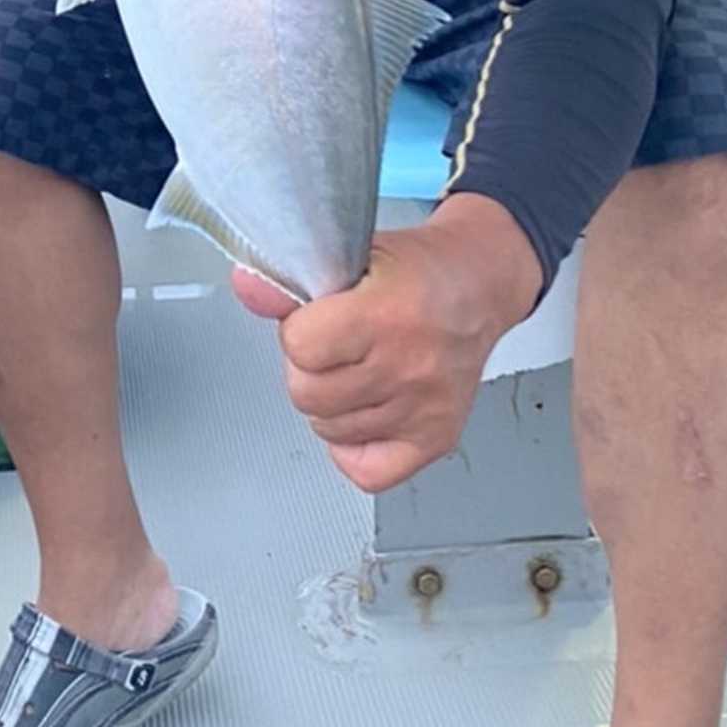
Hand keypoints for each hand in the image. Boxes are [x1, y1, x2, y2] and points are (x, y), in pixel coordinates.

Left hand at [230, 196, 543, 492]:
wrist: (478, 286)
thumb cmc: (420, 272)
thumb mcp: (354, 255)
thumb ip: (294, 280)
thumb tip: (248, 288)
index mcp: (388, 313)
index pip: (301, 347)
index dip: (301, 331)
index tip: (318, 320)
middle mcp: (411, 366)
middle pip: (308, 395)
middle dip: (312, 368)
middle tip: (339, 346)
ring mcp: (425, 408)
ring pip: (330, 431)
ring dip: (334, 404)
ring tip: (360, 370)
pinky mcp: (437, 437)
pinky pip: (366, 471)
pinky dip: (355, 447)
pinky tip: (367, 411)